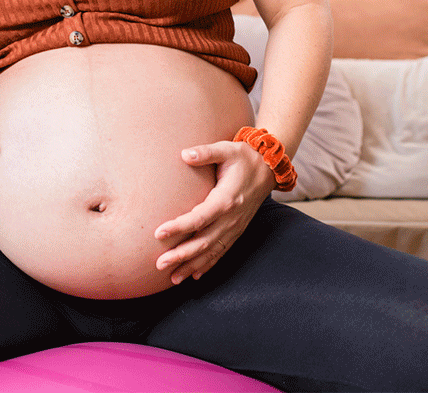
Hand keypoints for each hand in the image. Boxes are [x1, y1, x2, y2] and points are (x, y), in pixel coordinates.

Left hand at [153, 139, 276, 283]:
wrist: (268, 169)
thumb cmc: (243, 158)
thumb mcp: (227, 149)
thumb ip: (206, 152)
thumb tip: (185, 154)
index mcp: (226, 199)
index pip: (199, 218)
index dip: (179, 227)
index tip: (158, 233)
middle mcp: (231, 218)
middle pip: (204, 241)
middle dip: (181, 255)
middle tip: (159, 264)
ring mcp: (235, 227)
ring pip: (212, 251)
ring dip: (192, 265)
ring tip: (172, 278)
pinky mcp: (237, 231)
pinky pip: (222, 251)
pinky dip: (208, 265)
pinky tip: (194, 276)